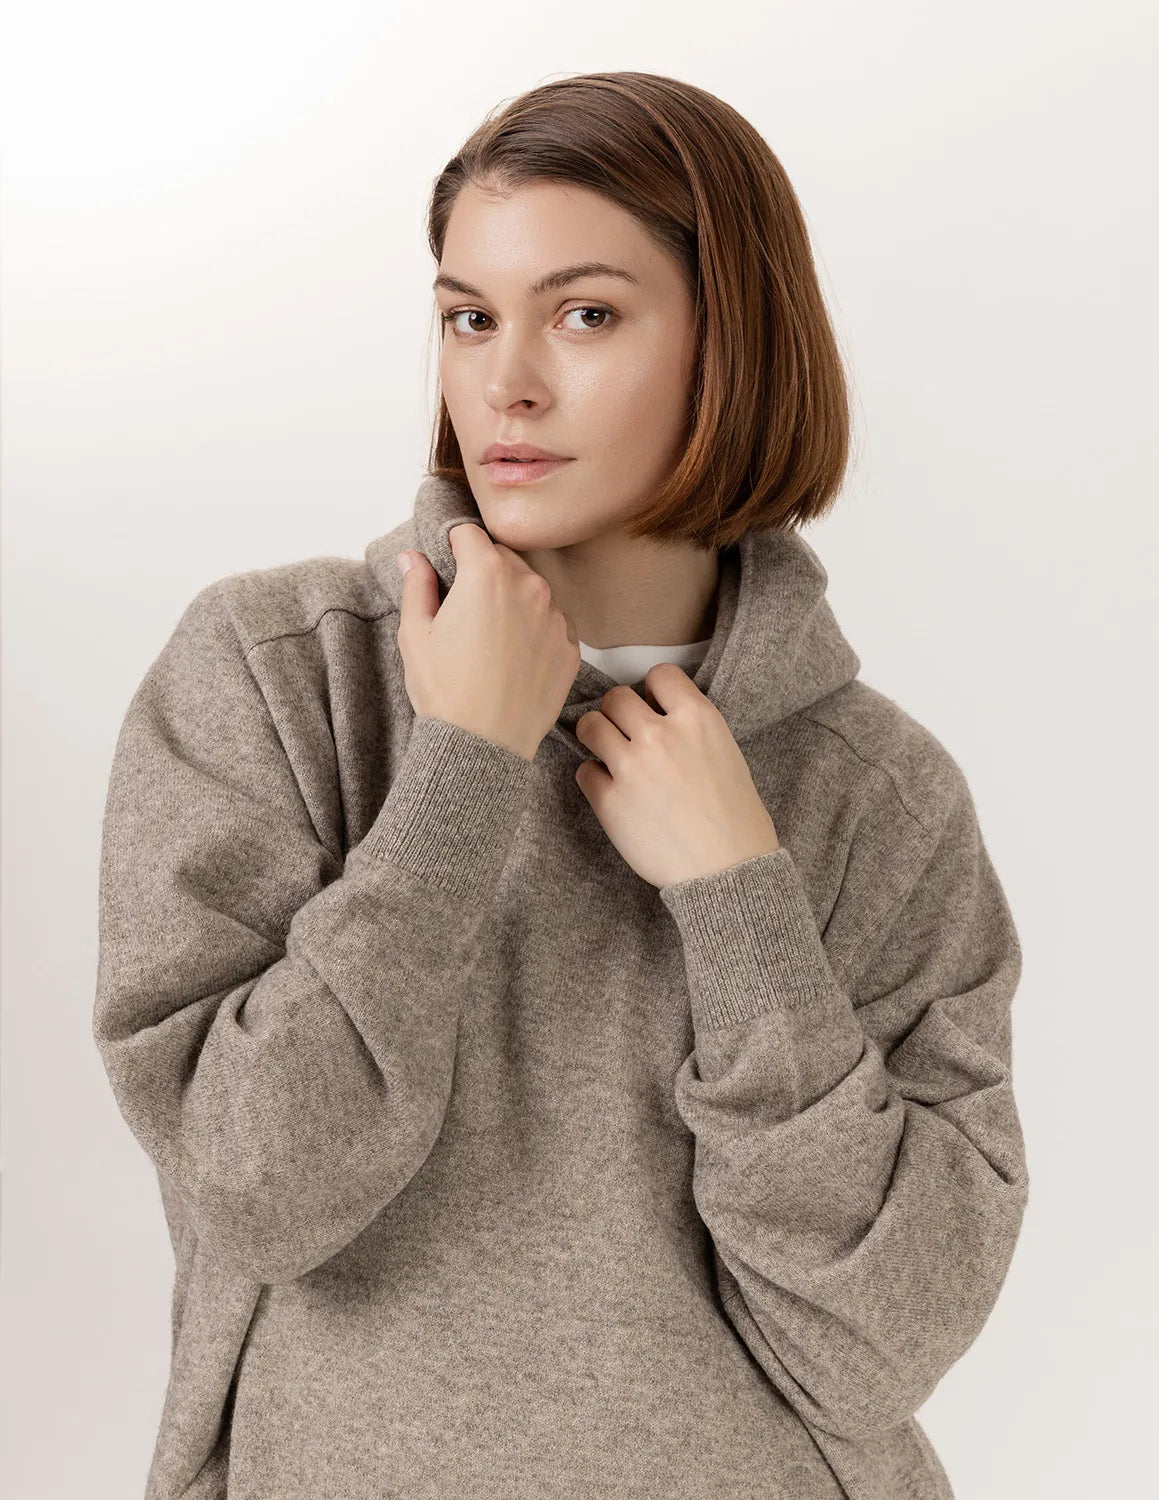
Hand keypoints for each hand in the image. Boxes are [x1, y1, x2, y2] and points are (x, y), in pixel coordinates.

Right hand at [395, 523, 580, 761]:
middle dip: (484, 573)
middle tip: (465, 610)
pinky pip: (551, 623)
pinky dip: (535, 630)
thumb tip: (413, 558)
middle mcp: (529, 586)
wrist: (484, 744)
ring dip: (513, 601)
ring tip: (490, 640)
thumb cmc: (445, 690)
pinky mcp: (571, 647)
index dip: (452, 546)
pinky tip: (514, 658)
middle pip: (503, 559)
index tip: (446, 564)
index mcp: (487, 573)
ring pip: (531, 591)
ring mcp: (556, 617)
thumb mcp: (415, 634)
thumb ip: (416, 585)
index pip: (469, 534)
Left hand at [574, 662, 780, 889]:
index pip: (660, 674)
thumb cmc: (735, 818)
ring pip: (590, 726)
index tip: (653, 706)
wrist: (728, 870)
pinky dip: (594, 780)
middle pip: (616, 697)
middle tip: (625, 733)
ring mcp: (632, 766)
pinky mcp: (610, 800)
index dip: (653, 690)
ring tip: (610, 755)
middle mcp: (661, 735)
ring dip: (597, 738)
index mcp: (698, 719)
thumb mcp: (726, 753)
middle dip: (618, 713)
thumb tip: (657, 717)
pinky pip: (584, 772)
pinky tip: (613, 793)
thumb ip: (690, 729)